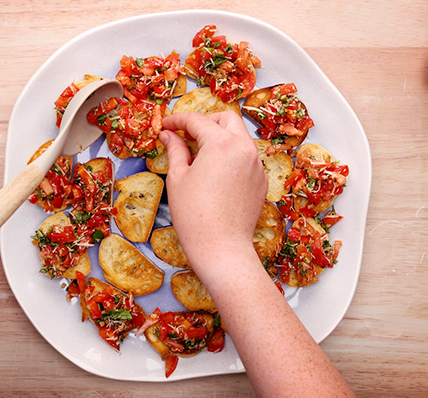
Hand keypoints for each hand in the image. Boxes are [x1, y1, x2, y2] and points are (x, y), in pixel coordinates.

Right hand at [160, 111, 266, 271]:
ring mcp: (256, 164)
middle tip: (186, 133)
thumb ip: (175, 150)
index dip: (177, 119)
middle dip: (205, 120)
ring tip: (199, 154)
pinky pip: (246, 157)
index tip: (166, 124)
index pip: (197, 120)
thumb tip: (170, 135)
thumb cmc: (195, 217)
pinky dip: (231, 155)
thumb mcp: (178, 178)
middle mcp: (244, 148)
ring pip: (239, 136)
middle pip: (226, 118)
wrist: (222, 248)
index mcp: (221, 143)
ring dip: (220, 137)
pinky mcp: (260, 180)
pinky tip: (215, 172)